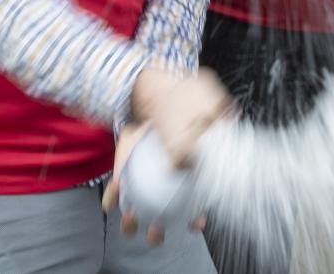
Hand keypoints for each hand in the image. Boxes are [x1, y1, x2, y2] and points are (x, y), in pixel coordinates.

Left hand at [103, 68, 229, 241]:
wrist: (155, 101)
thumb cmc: (182, 111)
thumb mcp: (200, 117)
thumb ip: (210, 129)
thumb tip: (221, 139)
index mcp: (183, 183)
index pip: (191, 211)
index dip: (194, 220)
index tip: (195, 222)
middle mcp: (161, 191)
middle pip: (159, 222)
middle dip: (156, 233)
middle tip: (156, 230)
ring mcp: (139, 188)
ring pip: (135, 216)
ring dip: (131, 224)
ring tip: (132, 218)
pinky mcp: (119, 179)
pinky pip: (113, 195)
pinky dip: (112, 198)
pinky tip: (114, 196)